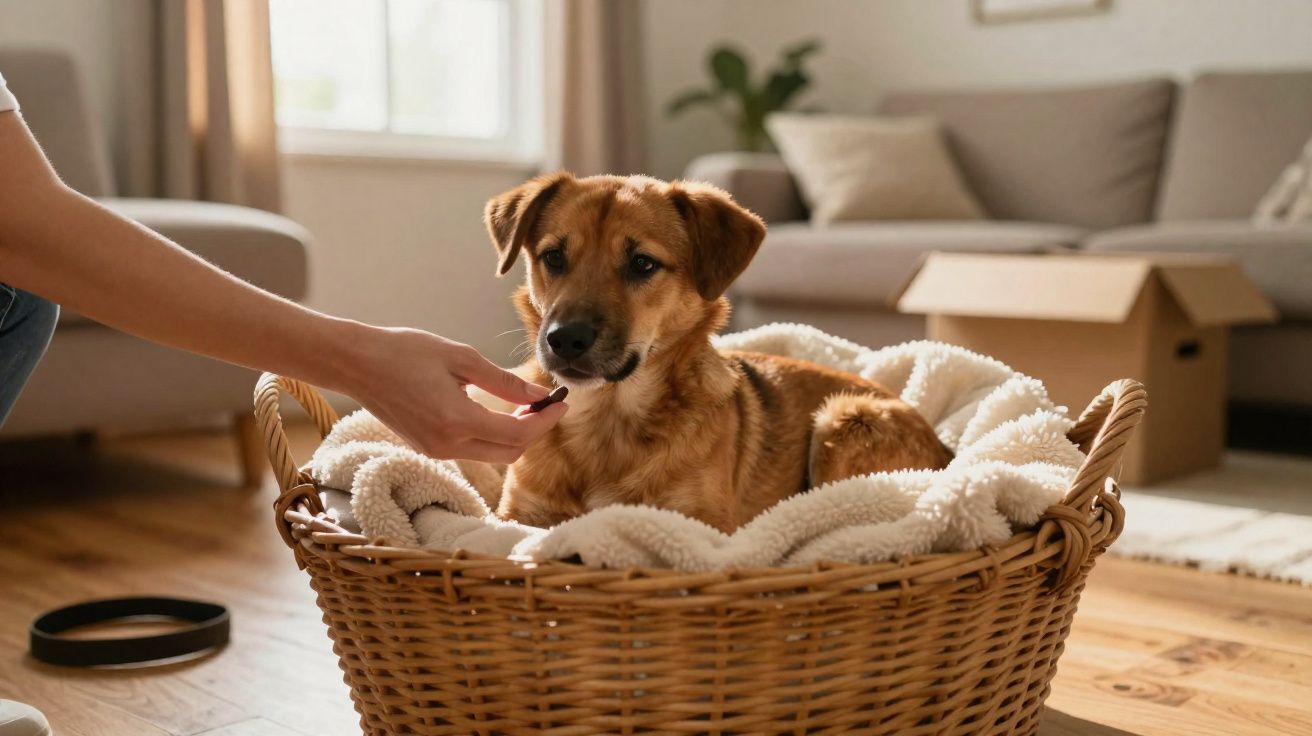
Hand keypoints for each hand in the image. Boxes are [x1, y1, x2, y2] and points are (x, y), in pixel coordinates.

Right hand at [339, 327, 565, 462]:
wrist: (355, 363)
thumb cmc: (404, 351)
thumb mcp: (460, 358)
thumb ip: (503, 382)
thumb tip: (539, 396)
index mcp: (457, 421)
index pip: (518, 435)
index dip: (546, 421)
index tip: (561, 403)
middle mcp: (447, 445)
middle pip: (509, 453)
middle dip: (534, 431)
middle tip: (547, 404)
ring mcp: (435, 450)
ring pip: (491, 454)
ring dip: (514, 434)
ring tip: (526, 405)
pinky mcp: (427, 448)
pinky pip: (471, 449)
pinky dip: (491, 435)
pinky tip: (497, 410)